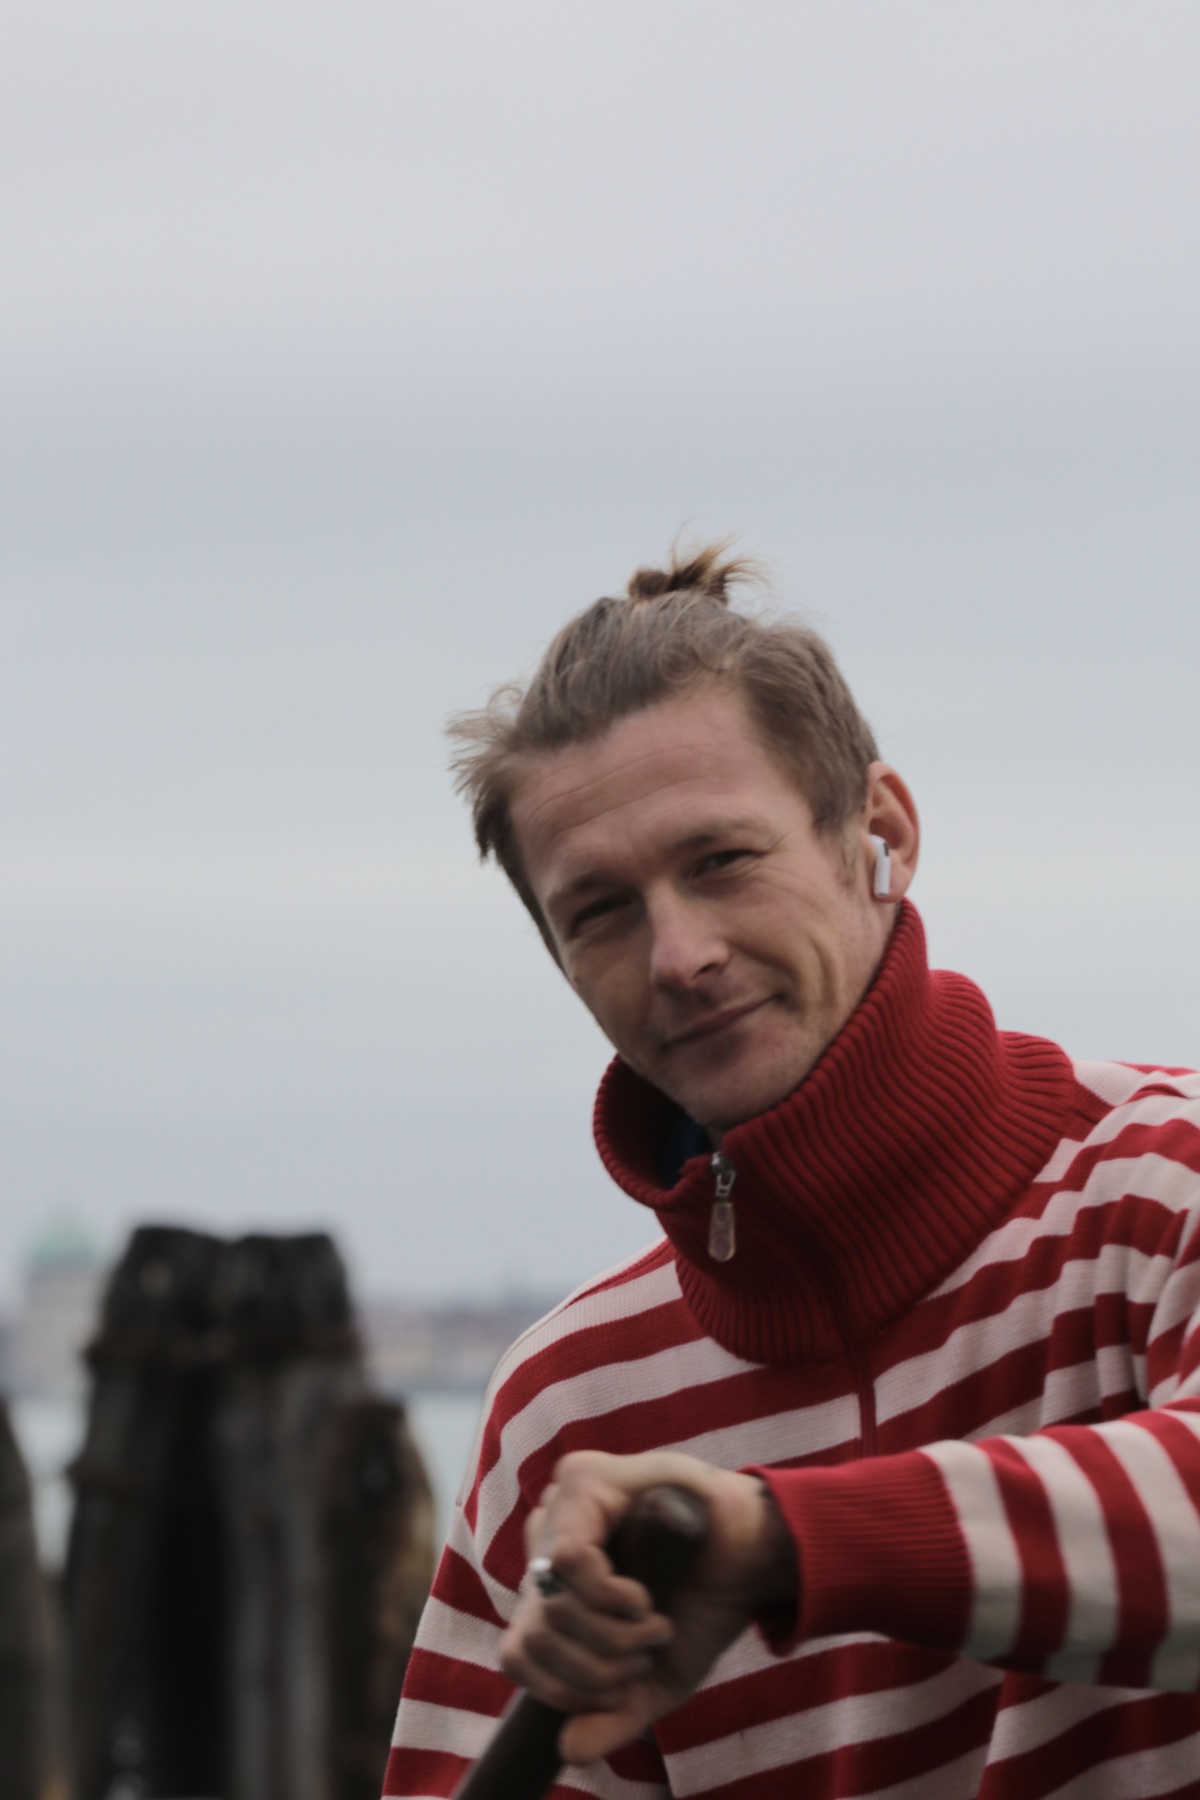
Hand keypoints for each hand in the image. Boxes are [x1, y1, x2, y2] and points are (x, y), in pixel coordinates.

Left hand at [499, 1448, 797, 1764]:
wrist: (753, 1559)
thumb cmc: (698, 1609)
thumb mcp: (653, 1680)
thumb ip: (611, 1714)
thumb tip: (567, 1750)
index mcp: (551, 1584)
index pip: (518, 1653)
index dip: (568, 1688)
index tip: (623, 1684)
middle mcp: (546, 1539)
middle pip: (534, 1633)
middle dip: (597, 1667)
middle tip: (645, 1652)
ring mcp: (562, 1504)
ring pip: (549, 1600)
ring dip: (609, 1635)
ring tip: (651, 1625)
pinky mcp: (587, 1479)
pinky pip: (570, 1557)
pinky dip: (610, 1595)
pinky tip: (643, 1597)